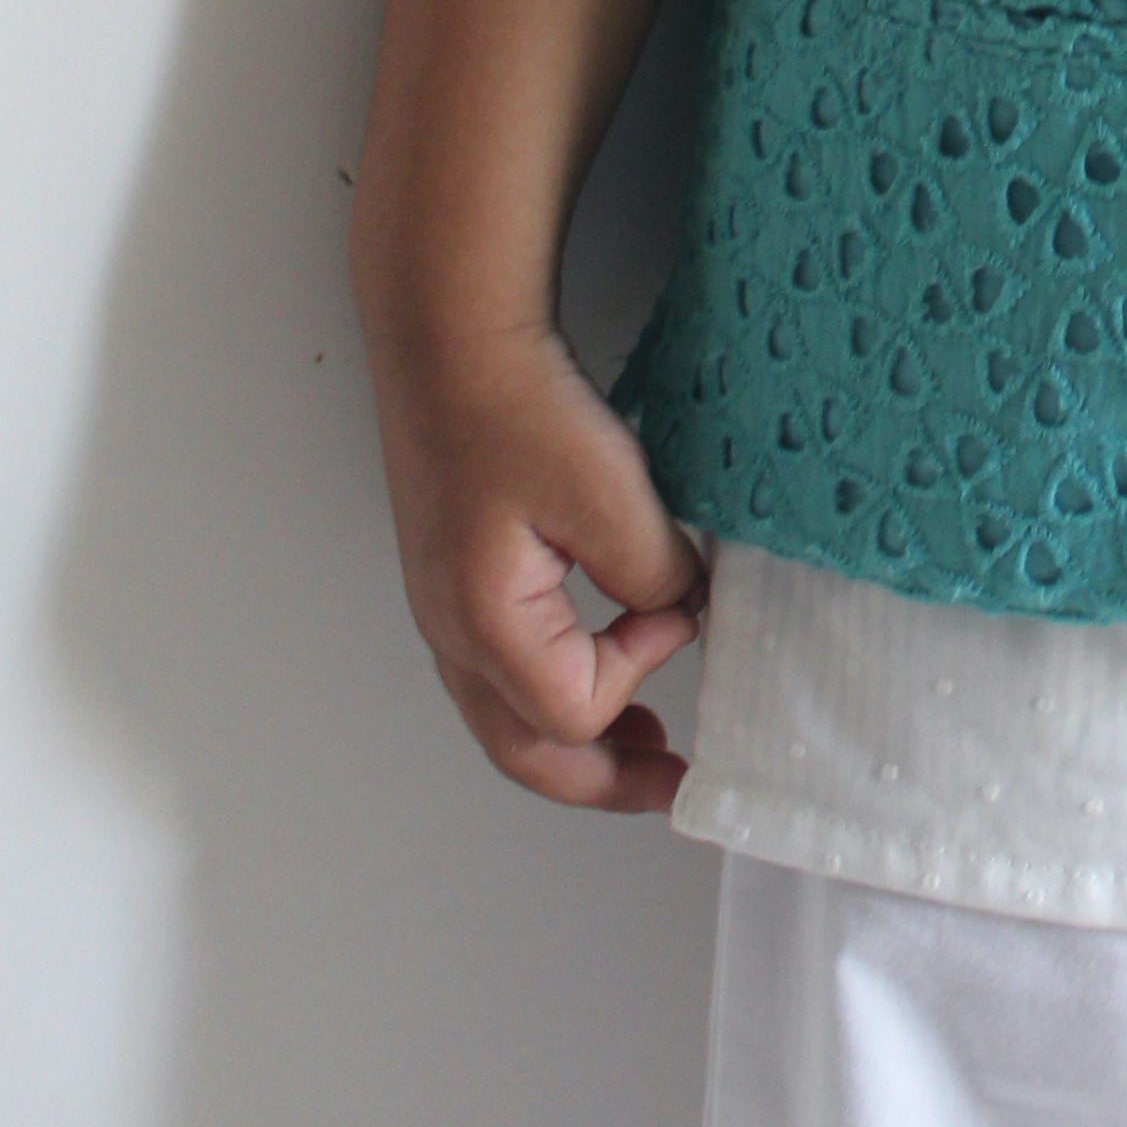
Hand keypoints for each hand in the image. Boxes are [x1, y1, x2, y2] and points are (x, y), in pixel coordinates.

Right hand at [365, 314, 705, 814]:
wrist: (450, 339)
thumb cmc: (514, 406)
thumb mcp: (608, 494)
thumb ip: (654, 572)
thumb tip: (680, 609)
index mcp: (484, 625)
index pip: (575, 709)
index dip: (644, 663)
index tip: (678, 604)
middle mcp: (451, 634)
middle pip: (524, 754)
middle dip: (602, 782)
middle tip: (668, 788)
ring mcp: (445, 609)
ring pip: (507, 718)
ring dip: (577, 742)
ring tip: (641, 742)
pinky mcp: (455, 577)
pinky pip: (502, 667)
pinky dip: (552, 690)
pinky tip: (596, 659)